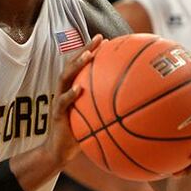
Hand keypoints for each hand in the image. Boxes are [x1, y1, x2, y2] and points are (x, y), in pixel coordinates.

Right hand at [49, 34, 102, 166]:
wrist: (60, 151)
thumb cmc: (81, 133)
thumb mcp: (96, 118)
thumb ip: (108, 108)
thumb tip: (133, 105)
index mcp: (74, 88)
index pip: (82, 65)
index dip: (92, 51)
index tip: (106, 39)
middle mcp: (65, 90)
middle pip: (73, 64)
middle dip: (85, 49)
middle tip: (98, 38)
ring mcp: (59, 100)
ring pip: (65, 77)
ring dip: (76, 65)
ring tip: (87, 56)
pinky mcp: (57, 114)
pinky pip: (62, 102)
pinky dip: (70, 95)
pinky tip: (78, 89)